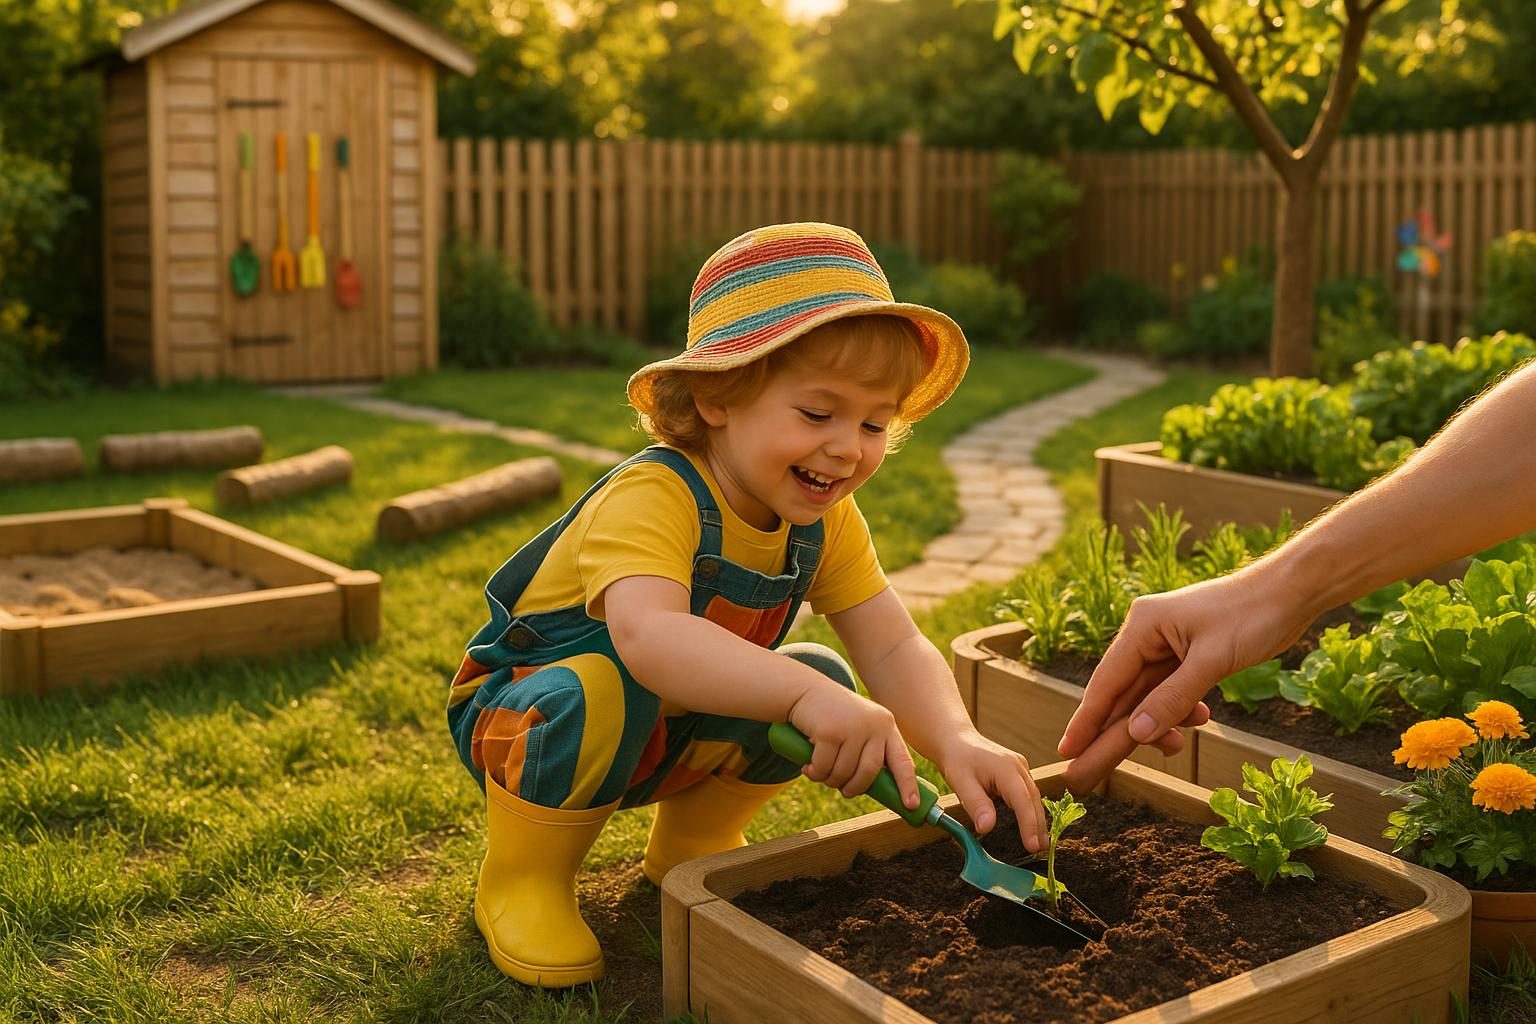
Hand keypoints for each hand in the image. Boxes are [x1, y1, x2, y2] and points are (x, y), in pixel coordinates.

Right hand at [787, 684, 919, 809]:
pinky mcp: (829, 730)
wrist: (806, 691)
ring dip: (830, 781)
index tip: (911, 806)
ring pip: (844, 772)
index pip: (902, 761)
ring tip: (821, 774)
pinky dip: (815, 773)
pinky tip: (808, 767)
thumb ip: (871, 752)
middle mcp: (874, 725)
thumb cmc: (835, 718)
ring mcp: (852, 726)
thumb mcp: (860, 730)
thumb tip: (880, 789)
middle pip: (870, 772)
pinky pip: (823, 767)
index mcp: (886, 726)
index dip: (907, 785)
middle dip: (855, 788)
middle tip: (845, 792)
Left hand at [933, 730, 1046, 852]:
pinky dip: (1031, 809)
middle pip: (1033, 799)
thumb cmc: (957, 760)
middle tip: (1040, 850)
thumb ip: (976, 804)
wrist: (956, 741)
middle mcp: (1018, 766)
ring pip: (1033, 796)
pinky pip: (1028, 792)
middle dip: (1038, 825)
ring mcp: (1020, 767)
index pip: (1022, 800)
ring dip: (1037, 819)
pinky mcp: (1019, 771)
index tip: (1032, 846)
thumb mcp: (960, 782)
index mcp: (1006, 768)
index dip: (1029, 824)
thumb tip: (987, 828)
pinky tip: (1032, 825)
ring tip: (1040, 843)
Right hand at [1057, 567, 1314, 792]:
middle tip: (1091, 772)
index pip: (1106, 682)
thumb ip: (1172, 699)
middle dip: (1117, 732)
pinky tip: (1198, 717)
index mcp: (1142, 626)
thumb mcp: (1211, 662)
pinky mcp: (1186, 654)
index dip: (1086, 720)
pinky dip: (1179, 710)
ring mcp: (1166, 644)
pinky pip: (1170, 691)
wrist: (1291, 591)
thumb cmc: (1252, 615)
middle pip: (1123, 694)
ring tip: (1174, 747)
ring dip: (1158, 723)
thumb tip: (1137, 733)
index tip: (1066, 751)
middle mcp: (1147, 634)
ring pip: (1148, 696)